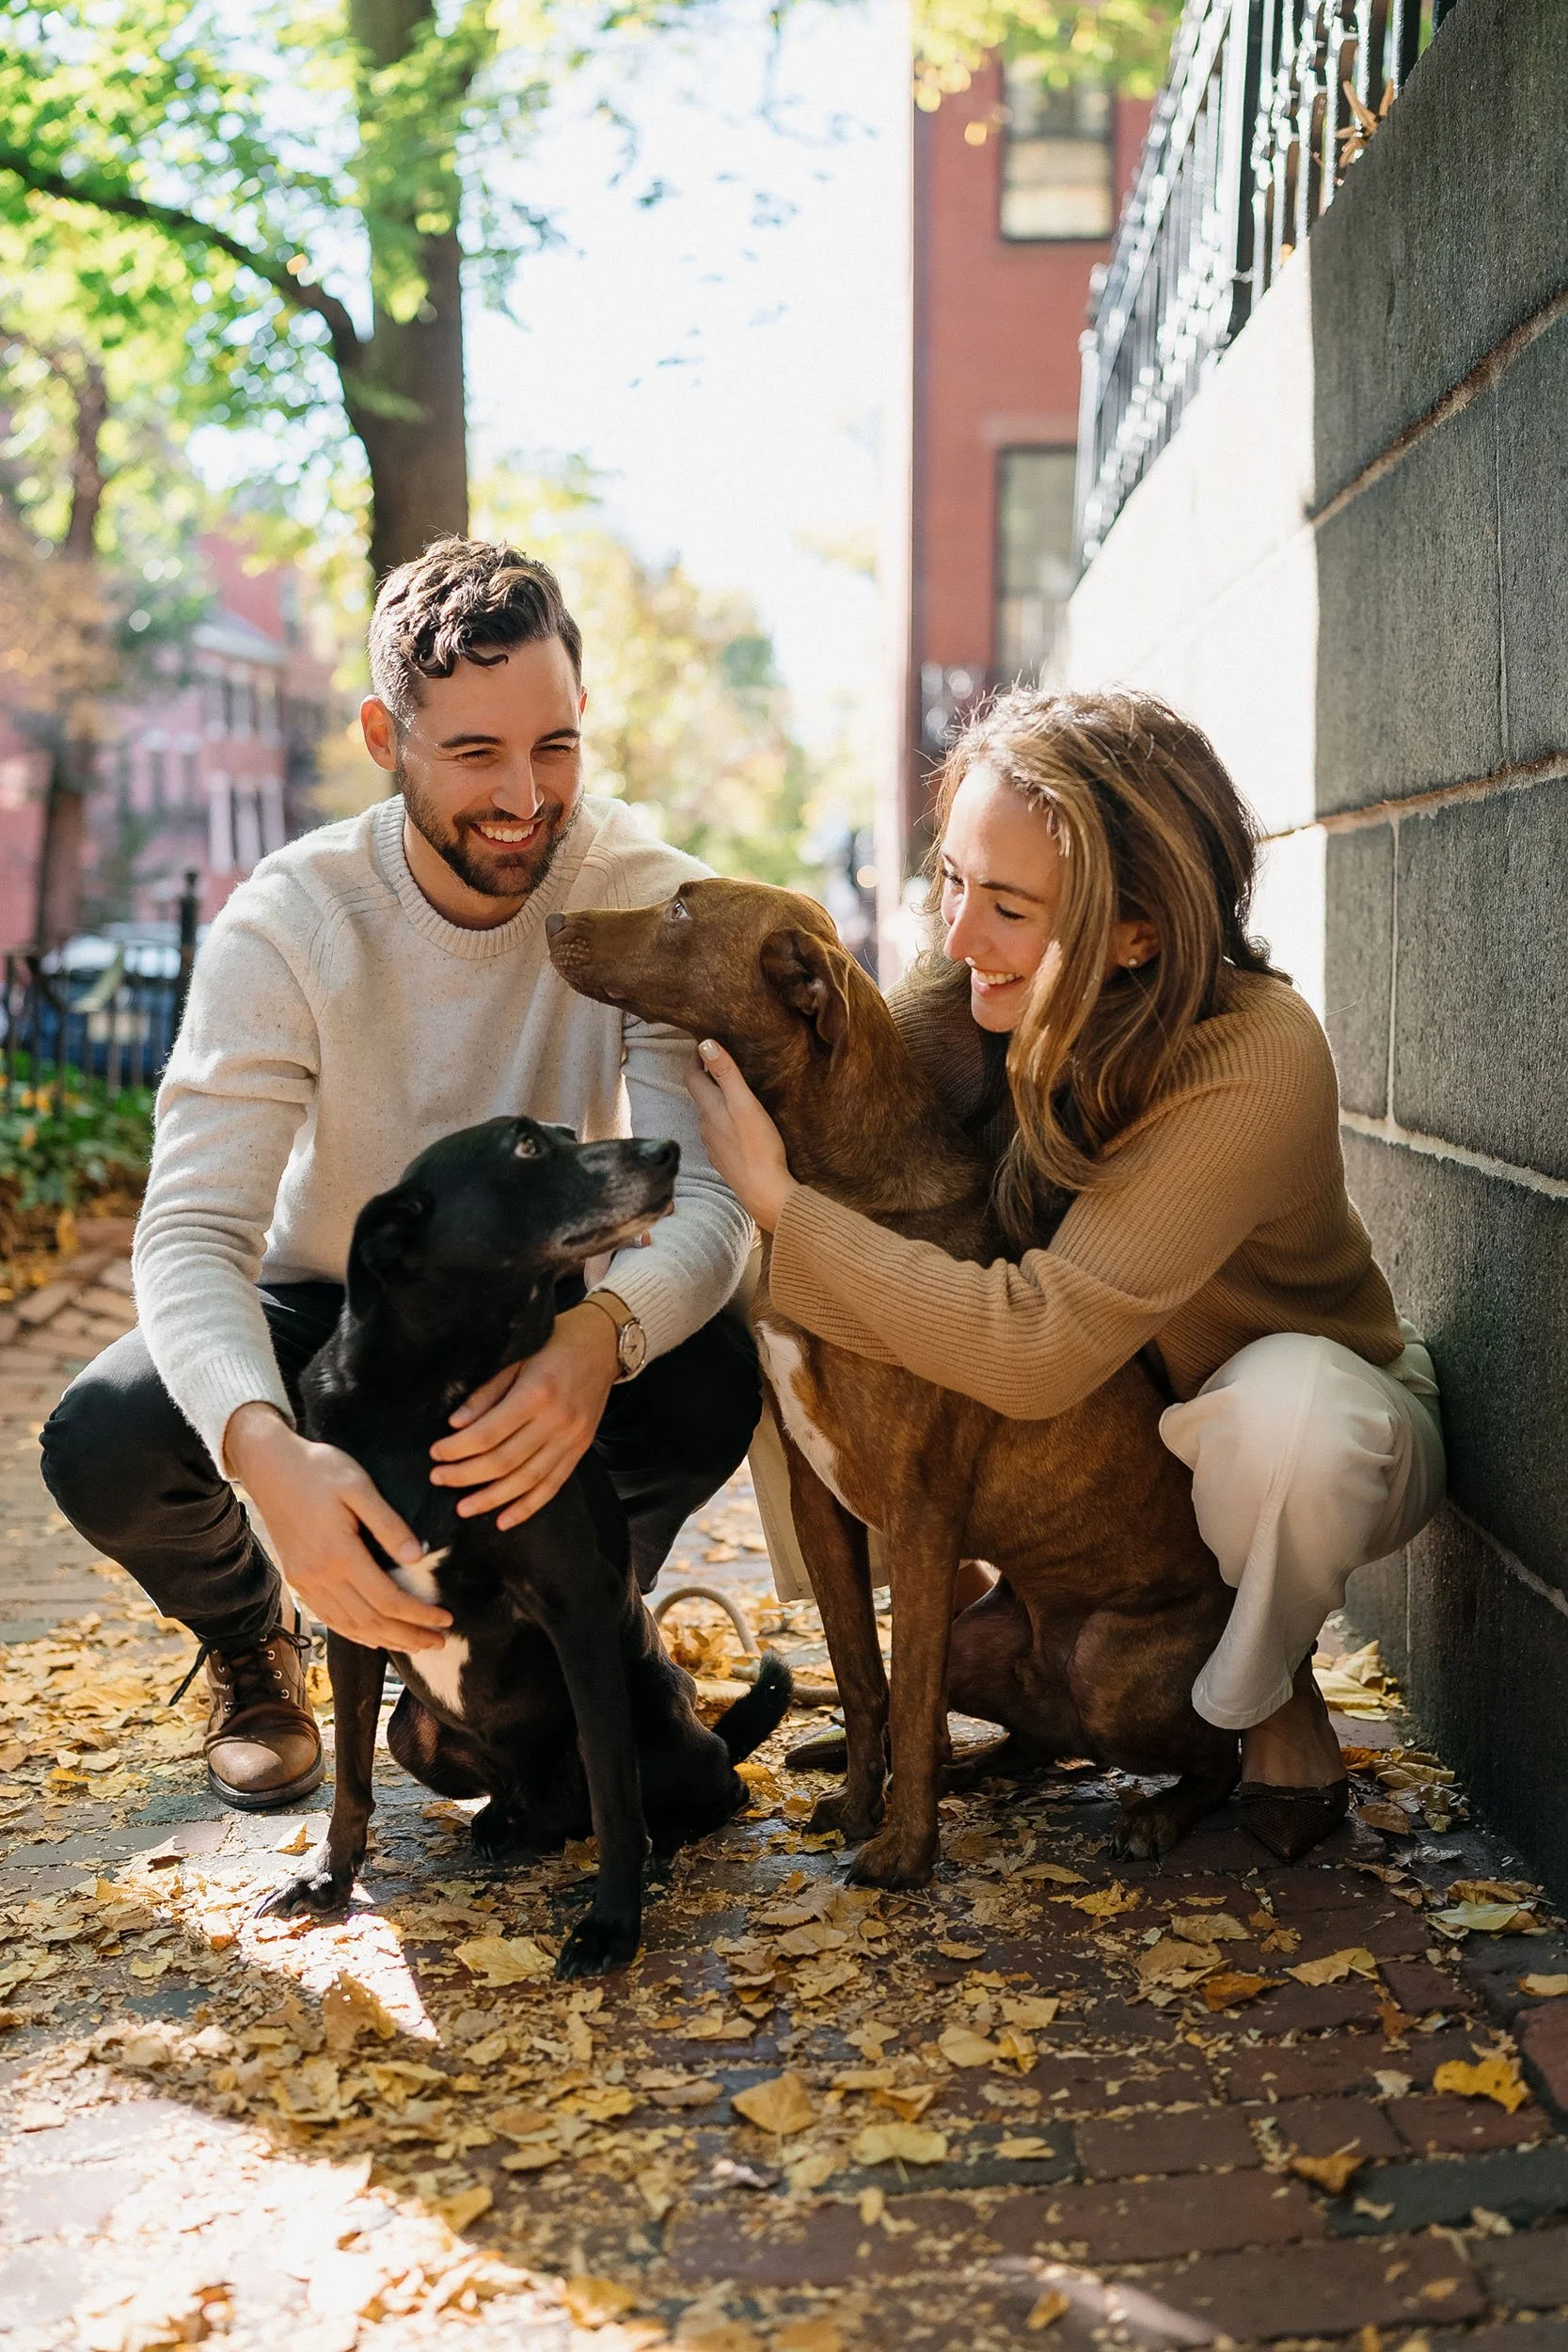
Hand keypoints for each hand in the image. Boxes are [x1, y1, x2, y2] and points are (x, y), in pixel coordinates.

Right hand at [224, 1403, 451, 1652]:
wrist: (269, 1466)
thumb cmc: (317, 1470)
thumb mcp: (358, 1486)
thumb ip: (388, 1523)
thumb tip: (417, 1557)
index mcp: (339, 1554)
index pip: (387, 1599)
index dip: (419, 1614)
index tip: (445, 1618)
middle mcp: (319, 1576)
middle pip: (371, 1620)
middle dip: (408, 1635)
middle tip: (439, 1643)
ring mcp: (305, 1581)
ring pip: (349, 1625)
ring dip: (385, 1639)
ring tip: (414, 1645)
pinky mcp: (297, 1580)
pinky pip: (328, 1618)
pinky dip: (355, 1633)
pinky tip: (374, 1637)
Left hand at [429, 1302, 618, 1529]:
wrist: (602, 1344)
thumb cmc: (552, 1344)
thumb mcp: (515, 1357)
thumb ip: (486, 1393)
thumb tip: (455, 1425)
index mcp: (536, 1393)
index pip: (487, 1434)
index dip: (456, 1449)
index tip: (435, 1454)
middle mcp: (557, 1420)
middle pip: (504, 1461)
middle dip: (466, 1475)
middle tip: (439, 1479)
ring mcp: (572, 1439)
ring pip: (527, 1480)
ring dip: (492, 1499)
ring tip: (464, 1508)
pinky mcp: (580, 1449)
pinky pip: (553, 1485)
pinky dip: (528, 1506)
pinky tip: (505, 1520)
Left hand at [684, 1037, 796, 1230]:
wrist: (763, 1190)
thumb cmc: (758, 1146)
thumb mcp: (744, 1103)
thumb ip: (726, 1073)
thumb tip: (705, 1044)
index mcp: (709, 1109)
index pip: (692, 1077)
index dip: (696, 1060)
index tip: (704, 1047)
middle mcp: (705, 1126)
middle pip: (701, 1096)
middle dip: (709, 1079)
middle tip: (723, 1065)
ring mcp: (713, 1145)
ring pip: (711, 1116)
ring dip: (719, 1102)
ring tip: (736, 1095)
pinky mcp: (724, 1159)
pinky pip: (720, 1134)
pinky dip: (726, 1123)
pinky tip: (741, 1126)